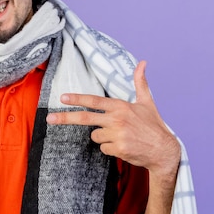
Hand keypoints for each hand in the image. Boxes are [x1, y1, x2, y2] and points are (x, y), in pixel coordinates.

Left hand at [46, 61, 179, 176]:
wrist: (164, 150)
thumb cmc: (153, 125)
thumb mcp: (147, 102)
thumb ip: (140, 82)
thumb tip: (142, 62)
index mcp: (121, 107)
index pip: (94, 101)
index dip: (77, 99)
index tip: (62, 98)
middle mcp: (117, 120)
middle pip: (85, 118)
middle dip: (65, 118)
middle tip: (50, 119)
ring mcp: (117, 135)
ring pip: (95, 136)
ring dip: (104, 137)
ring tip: (121, 136)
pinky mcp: (118, 149)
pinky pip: (103, 148)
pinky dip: (111, 148)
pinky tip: (124, 146)